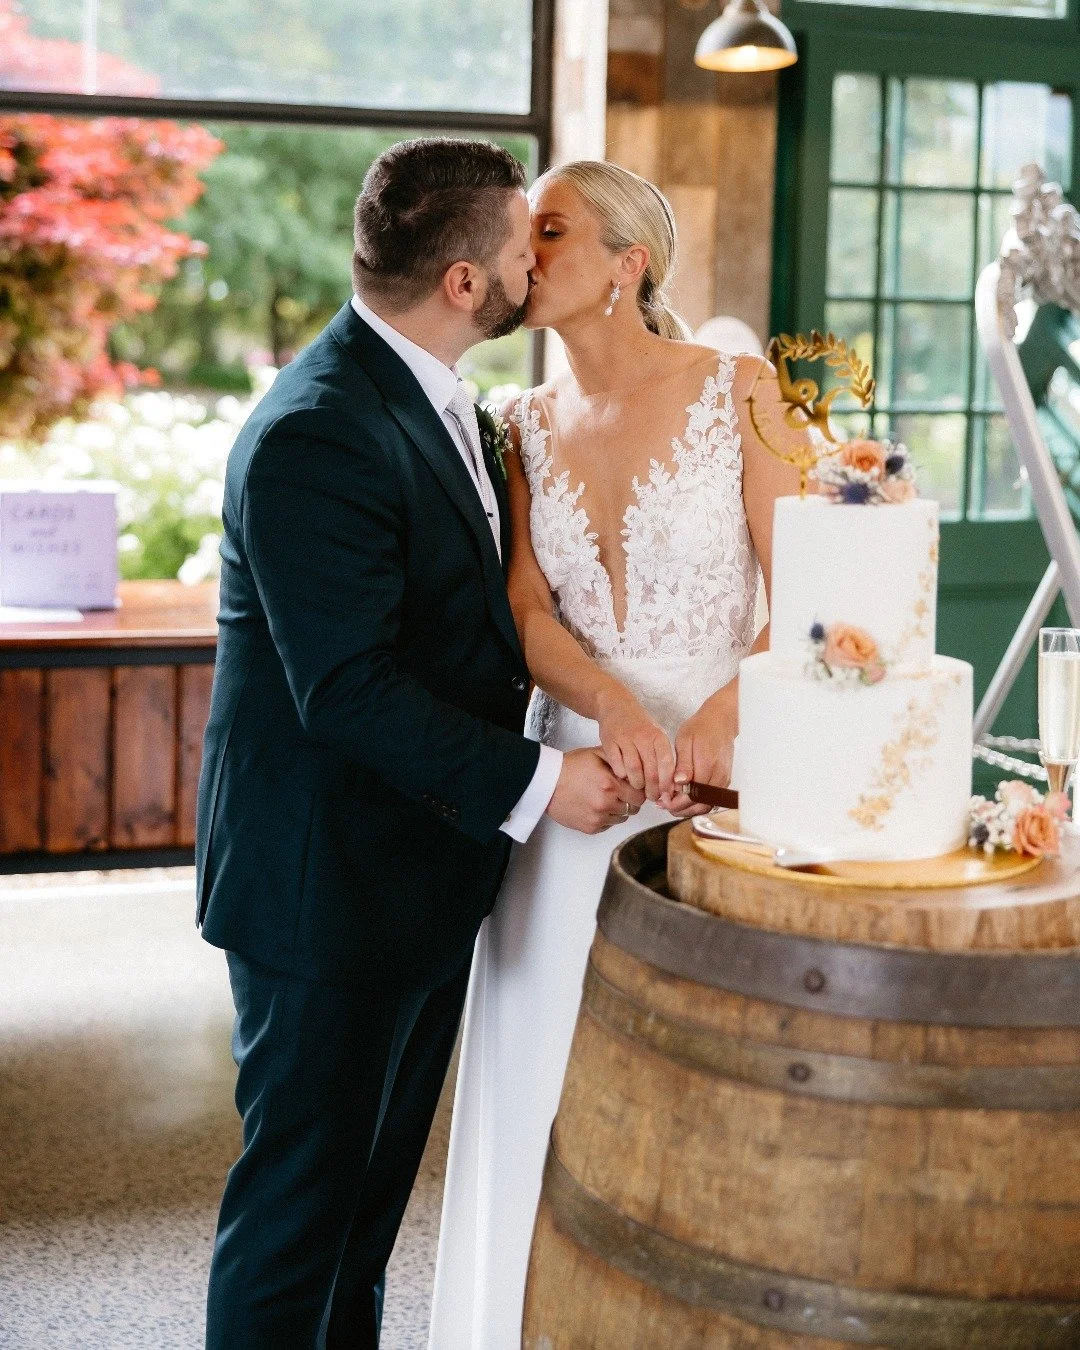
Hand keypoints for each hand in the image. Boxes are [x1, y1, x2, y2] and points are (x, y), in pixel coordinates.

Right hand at [545, 747, 646, 834]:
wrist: (546, 783)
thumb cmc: (569, 767)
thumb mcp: (595, 754)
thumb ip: (618, 760)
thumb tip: (635, 768)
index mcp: (610, 784)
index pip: (640, 795)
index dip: (638, 790)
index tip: (632, 786)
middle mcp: (606, 804)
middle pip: (634, 808)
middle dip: (630, 800)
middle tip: (620, 792)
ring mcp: (598, 818)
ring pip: (622, 818)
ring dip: (618, 809)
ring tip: (605, 798)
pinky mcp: (590, 828)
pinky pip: (609, 825)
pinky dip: (606, 817)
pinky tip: (596, 806)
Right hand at [595, 687, 675, 800]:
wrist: (616, 705)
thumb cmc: (639, 725)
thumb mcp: (655, 736)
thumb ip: (662, 757)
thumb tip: (667, 785)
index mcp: (658, 737)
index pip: (667, 765)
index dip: (666, 784)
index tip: (665, 794)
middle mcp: (644, 737)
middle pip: (651, 771)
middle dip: (652, 789)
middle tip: (652, 797)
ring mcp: (626, 739)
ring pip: (634, 770)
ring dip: (637, 783)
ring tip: (638, 787)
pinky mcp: (609, 741)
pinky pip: (617, 765)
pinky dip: (621, 774)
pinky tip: (624, 777)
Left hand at [662, 693, 736, 818]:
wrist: (721, 721)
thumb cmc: (701, 728)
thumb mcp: (685, 741)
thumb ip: (683, 764)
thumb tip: (680, 783)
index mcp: (707, 766)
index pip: (691, 795)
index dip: (676, 802)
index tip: (662, 800)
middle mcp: (718, 776)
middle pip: (699, 805)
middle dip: (680, 809)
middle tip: (664, 804)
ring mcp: (723, 780)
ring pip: (706, 806)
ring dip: (688, 808)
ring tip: (671, 803)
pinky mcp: (724, 781)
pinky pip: (711, 800)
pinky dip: (697, 803)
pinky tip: (684, 798)